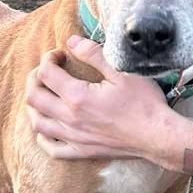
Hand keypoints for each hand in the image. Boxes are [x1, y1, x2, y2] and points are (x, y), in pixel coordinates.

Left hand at [26, 36, 174, 160]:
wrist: (158, 136)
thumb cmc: (143, 102)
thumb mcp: (121, 70)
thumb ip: (93, 53)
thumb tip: (71, 41)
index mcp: (77, 96)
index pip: (46, 73)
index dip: (48, 58)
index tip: (59, 54)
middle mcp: (70, 119)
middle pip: (34, 98)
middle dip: (35, 79)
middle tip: (48, 70)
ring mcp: (74, 138)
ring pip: (38, 123)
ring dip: (34, 106)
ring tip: (44, 94)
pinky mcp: (82, 152)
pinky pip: (52, 148)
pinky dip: (43, 137)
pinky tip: (48, 127)